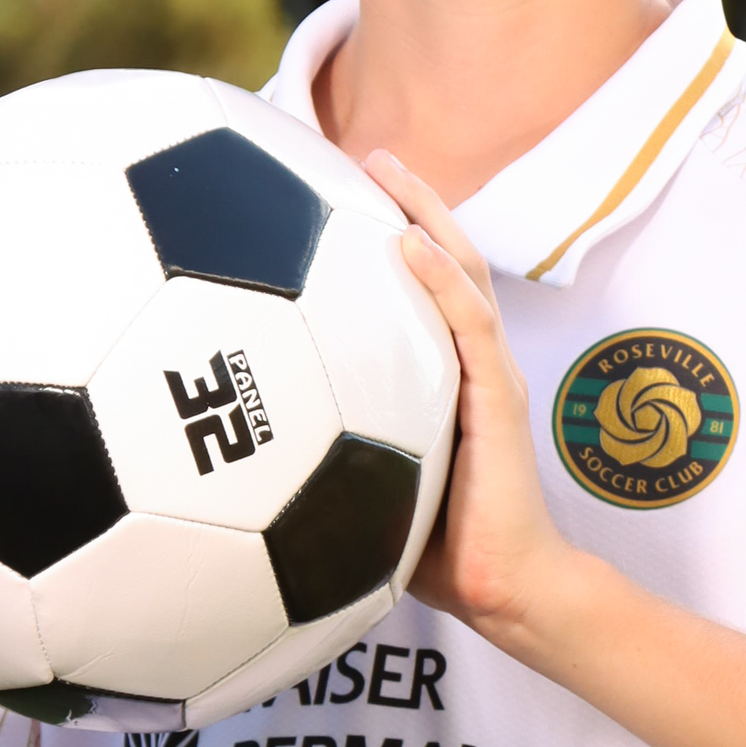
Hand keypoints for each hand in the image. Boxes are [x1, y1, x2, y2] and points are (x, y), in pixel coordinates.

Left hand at [365, 152, 575, 650]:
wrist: (507, 592)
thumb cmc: (438, 551)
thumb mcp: (364, 492)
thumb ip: (321, 459)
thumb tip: (238, 452)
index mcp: (442, 379)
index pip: (418, 293)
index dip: (389, 239)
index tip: (338, 197)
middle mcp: (469, 365)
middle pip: (444, 261)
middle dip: (409, 203)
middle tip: (364, 154)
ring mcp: (488, 376)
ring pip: (461, 274)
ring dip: (426, 216)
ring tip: (387, 169)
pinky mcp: (498, 398)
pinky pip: (470, 324)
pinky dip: (440, 278)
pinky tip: (408, 243)